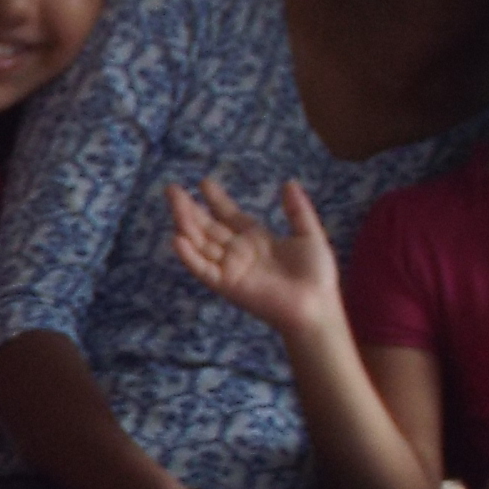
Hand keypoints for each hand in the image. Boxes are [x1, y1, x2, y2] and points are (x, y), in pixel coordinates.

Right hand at [164, 175, 339, 337]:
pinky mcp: (226, 284)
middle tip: (172, 189)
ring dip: (185, 224)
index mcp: (255, 238)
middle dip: (189, 208)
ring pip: (200, 243)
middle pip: (207, 227)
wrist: (315, 306)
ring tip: (173, 204)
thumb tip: (288, 183)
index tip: (203, 183)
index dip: (216, 199)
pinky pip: (203, 269)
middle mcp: (237, 251)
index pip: (229, 215)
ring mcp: (229, 268)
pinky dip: (189, 257)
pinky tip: (176, 239)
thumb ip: (298, 210)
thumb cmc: (316, 274)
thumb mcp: (309, 234)